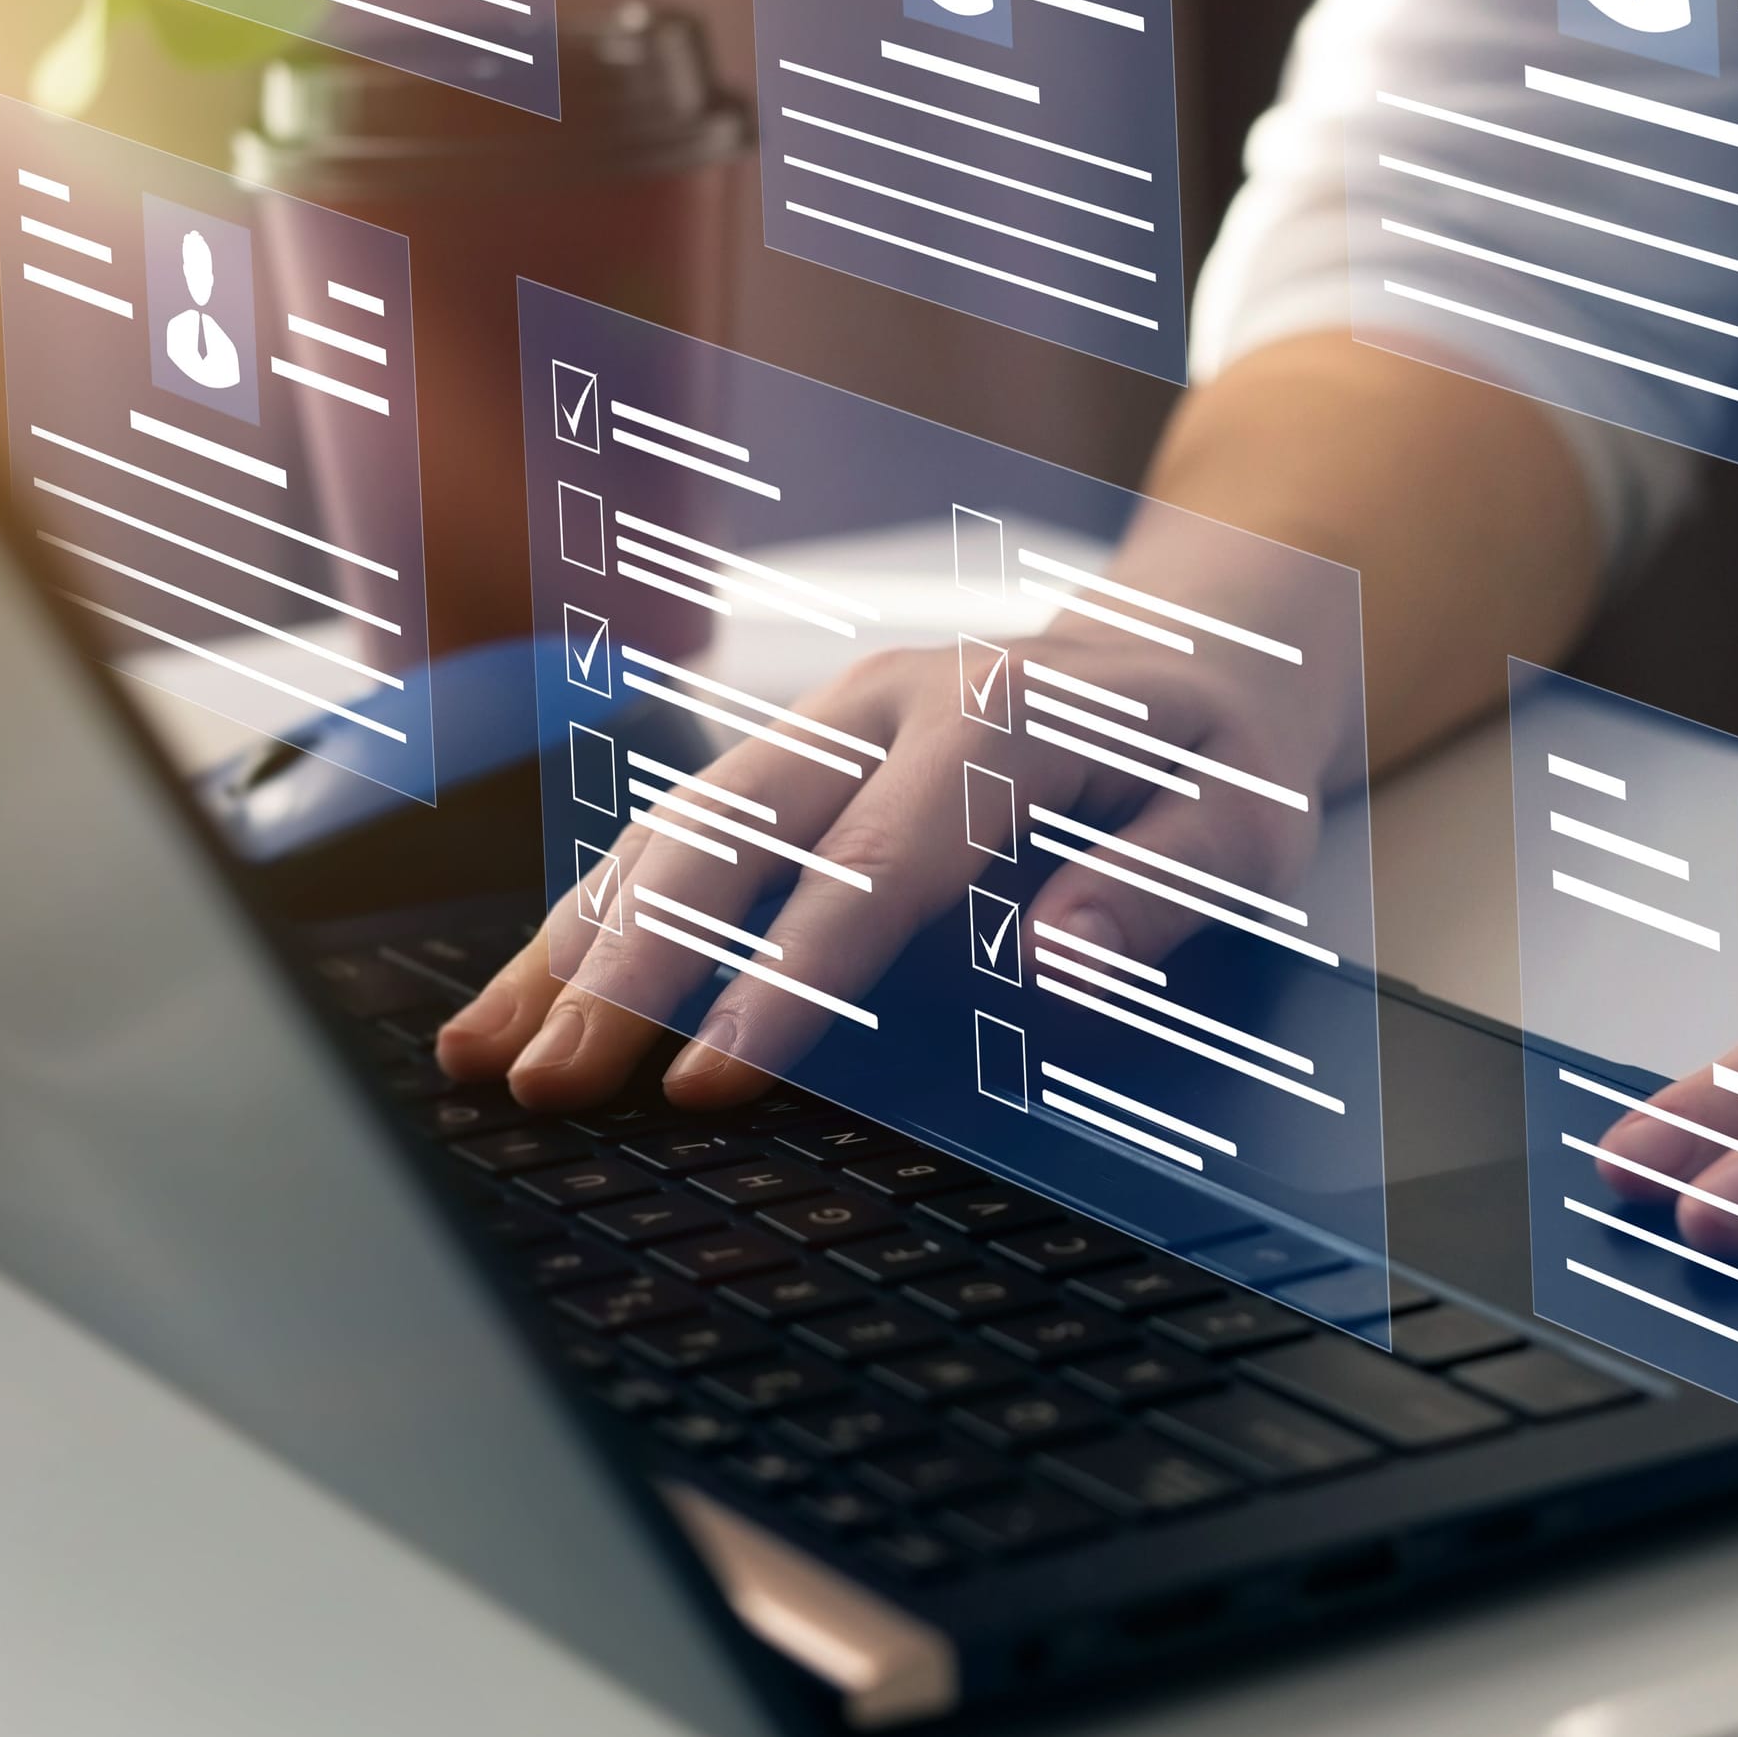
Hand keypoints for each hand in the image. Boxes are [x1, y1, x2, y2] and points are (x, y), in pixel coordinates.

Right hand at [437, 620, 1338, 1112]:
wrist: (1203, 647)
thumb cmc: (1219, 757)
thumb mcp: (1251, 825)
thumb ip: (1160, 892)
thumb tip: (1061, 967)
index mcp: (1001, 714)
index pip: (875, 863)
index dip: (786, 979)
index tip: (708, 1084)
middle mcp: (889, 699)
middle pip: (730, 830)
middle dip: (629, 966)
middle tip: (553, 1090)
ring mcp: (828, 719)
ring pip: (673, 826)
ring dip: (575, 944)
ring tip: (486, 1060)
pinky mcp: (798, 753)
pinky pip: (676, 832)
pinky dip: (593, 919)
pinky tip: (519, 1000)